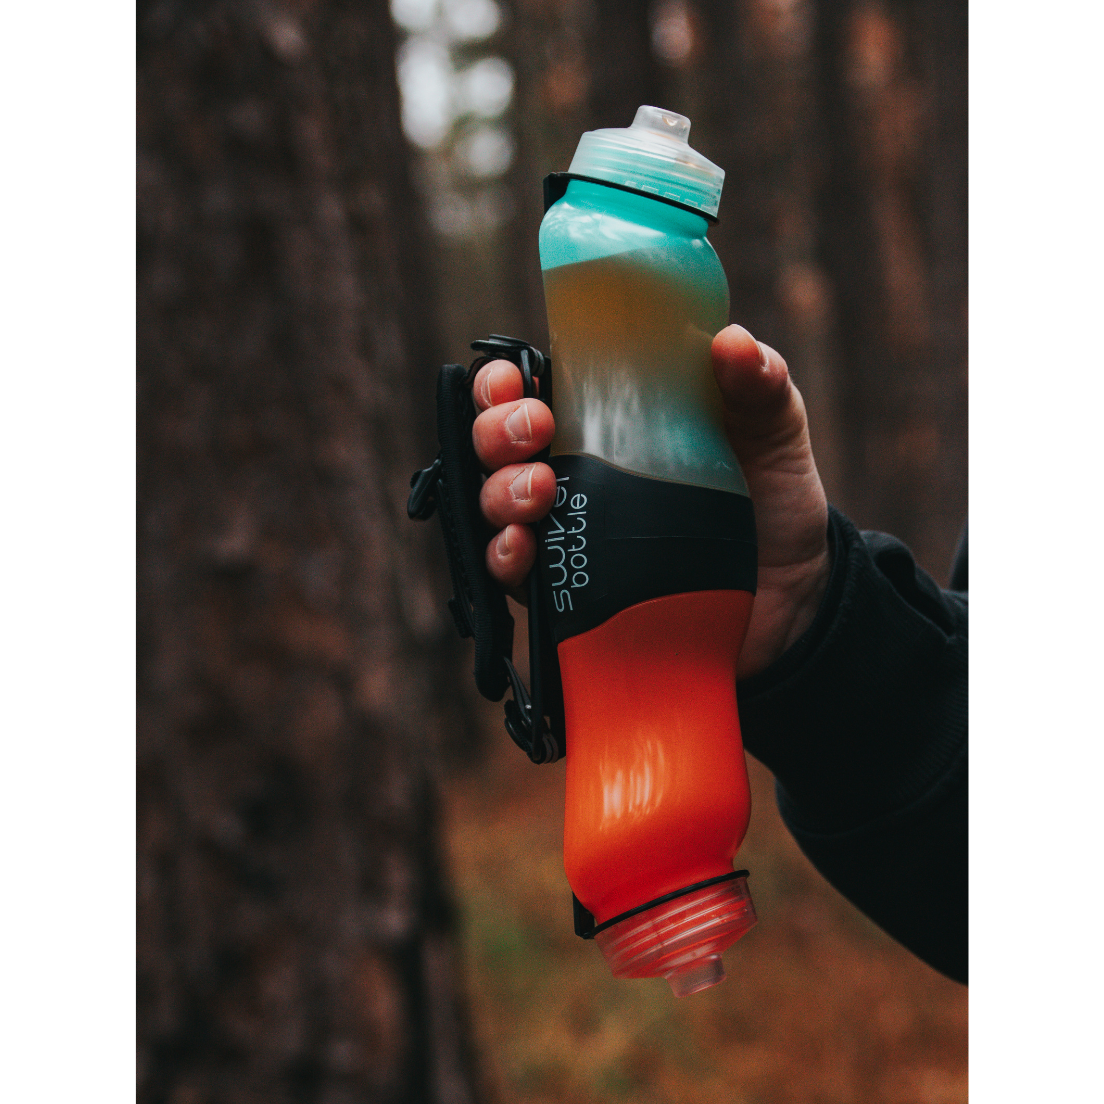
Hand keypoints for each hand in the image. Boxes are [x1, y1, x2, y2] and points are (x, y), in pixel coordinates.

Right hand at [470, 325, 829, 678]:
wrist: (794, 596)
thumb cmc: (773, 501)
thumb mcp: (774, 431)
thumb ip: (760, 384)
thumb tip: (732, 342)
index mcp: (605, 420)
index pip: (528, 389)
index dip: (501, 381)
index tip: (514, 378)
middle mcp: (573, 472)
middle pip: (496, 443)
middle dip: (496, 431)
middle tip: (536, 431)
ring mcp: (566, 531)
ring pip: (493, 503)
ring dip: (500, 491)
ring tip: (540, 489)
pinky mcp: (569, 590)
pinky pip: (513, 574)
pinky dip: (504, 556)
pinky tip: (523, 546)